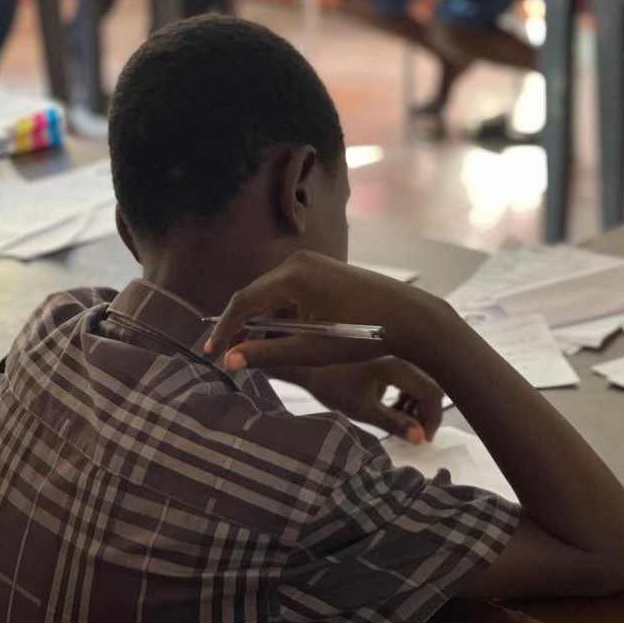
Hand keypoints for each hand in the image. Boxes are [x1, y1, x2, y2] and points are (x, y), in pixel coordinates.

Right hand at [204, 251, 437, 369]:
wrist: (411, 318)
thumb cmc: (366, 334)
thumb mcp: (314, 350)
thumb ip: (270, 354)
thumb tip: (231, 360)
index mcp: (293, 276)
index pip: (244, 301)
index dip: (225, 328)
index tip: (212, 350)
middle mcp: (299, 262)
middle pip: (254, 294)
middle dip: (239, 324)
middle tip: (225, 352)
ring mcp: (313, 262)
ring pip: (271, 293)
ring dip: (259, 319)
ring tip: (248, 348)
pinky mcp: (323, 269)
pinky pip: (289, 290)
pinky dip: (279, 312)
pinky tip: (278, 335)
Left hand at [302, 357, 443, 442]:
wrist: (313, 371)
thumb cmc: (335, 389)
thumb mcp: (364, 411)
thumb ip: (394, 424)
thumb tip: (420, 438)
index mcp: (397, 367)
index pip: (431, 393)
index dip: (433, 418)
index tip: (425, 439)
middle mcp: (401, 358)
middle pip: (430, 387)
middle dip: (427, 413)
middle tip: (417, 434)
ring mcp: (396, 358)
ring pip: (422, 384)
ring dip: (418, 406)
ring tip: (404, 424)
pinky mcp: (390, 362)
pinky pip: (410, 380)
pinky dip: (409, 398)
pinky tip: (396, 410)